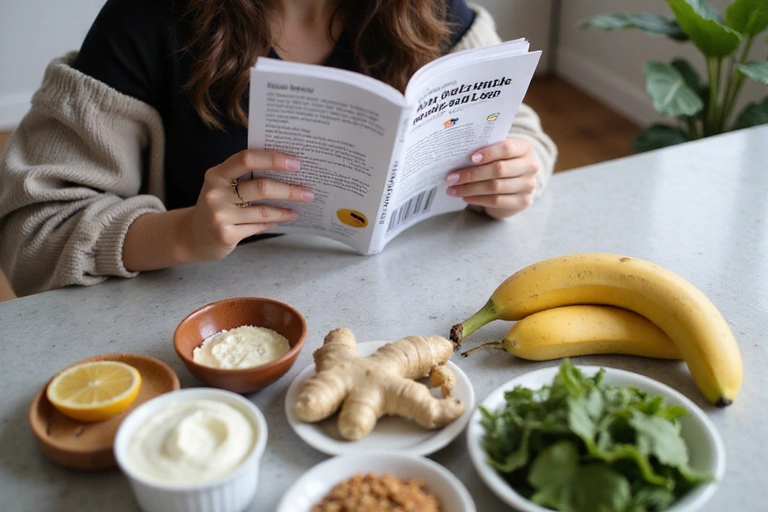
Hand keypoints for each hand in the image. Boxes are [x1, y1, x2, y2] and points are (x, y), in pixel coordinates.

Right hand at [185, 149, 314, 260]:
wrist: (193, 236)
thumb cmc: (217, 206)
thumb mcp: (223, 186)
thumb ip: (246, 177)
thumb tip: (286, 170)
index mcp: (216, 174)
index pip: (246, 159)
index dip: (272, 159)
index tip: (295, 163)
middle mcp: (215, 193)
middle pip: (261, 187)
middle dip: (289, 190)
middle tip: (308, 192)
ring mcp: (219, 215)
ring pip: (263, 210)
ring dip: (286, 210)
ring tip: (299, 208)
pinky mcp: (225, 234)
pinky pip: (258, 226)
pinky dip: (274, 222)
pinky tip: (283, 219)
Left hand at [445, 137, 538, 218]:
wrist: (518, 182)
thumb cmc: (502, 161)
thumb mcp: (498, 152)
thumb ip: (485, 150)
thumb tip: (457, 156)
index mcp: (524, 147)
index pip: (507, 148)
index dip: (488, 153)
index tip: (470, 158)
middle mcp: (530, 165)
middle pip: (498, 169)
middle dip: (471, 174)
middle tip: (451, 178)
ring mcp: (528, 185)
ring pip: (495, 187)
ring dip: (470, 189)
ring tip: (453, 189)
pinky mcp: (523, 201)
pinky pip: (496, 201)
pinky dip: (478, 199)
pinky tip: (466, 197)